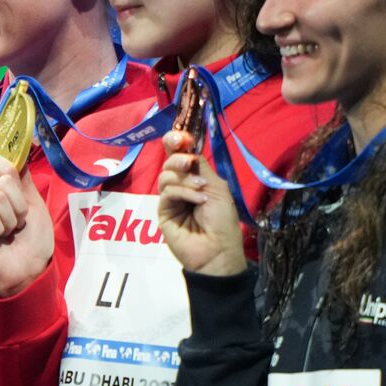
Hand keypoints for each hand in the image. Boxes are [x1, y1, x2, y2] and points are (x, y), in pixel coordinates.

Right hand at [0, 154, 52, 296]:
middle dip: (19, 205)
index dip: (10, 171)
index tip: (20, 191)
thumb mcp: (33, 204)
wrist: (30, 272)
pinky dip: (0, 228)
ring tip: (9, 234)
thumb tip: (20, 148)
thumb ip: (23, 179)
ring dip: (11, 219)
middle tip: (17, 224)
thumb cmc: (32, 242)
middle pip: (4, 180)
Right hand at [157, 131, 246, 277]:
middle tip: (188, 162)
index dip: (177, 144)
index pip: (181, 157)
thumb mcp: (217, 188)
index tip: (180, 136)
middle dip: (178, 158)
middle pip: (170, 162)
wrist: (217, 249)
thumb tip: (187, 148)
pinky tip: (197, 201)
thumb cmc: (223, 220)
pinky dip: (182, 192)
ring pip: (165, 176)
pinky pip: (166, 192)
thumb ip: (201, 168)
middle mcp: (181, 187)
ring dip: (183, 178)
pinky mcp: (163, 212)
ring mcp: (171, 200)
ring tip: (200, 190)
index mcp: (196, 179)